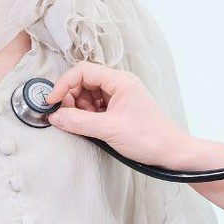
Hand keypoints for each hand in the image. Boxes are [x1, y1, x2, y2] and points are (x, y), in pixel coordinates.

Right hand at [44, 64, 191, 166]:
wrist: (171, 152)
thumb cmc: (148, 137)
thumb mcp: (109, 129)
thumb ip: (79, 122)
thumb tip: (55, 116)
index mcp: (119, 80)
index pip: (83, 71)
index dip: (64, 84)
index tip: (52, 101)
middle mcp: (119, 84)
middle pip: (84, 82)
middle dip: (71, 99)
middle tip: (66, 117)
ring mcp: (119, 97)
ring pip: (88, 95)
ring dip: (79, 109)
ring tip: (83, 125)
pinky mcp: (119, 109)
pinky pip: (95, 107)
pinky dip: (88, 116)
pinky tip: (91, 128)